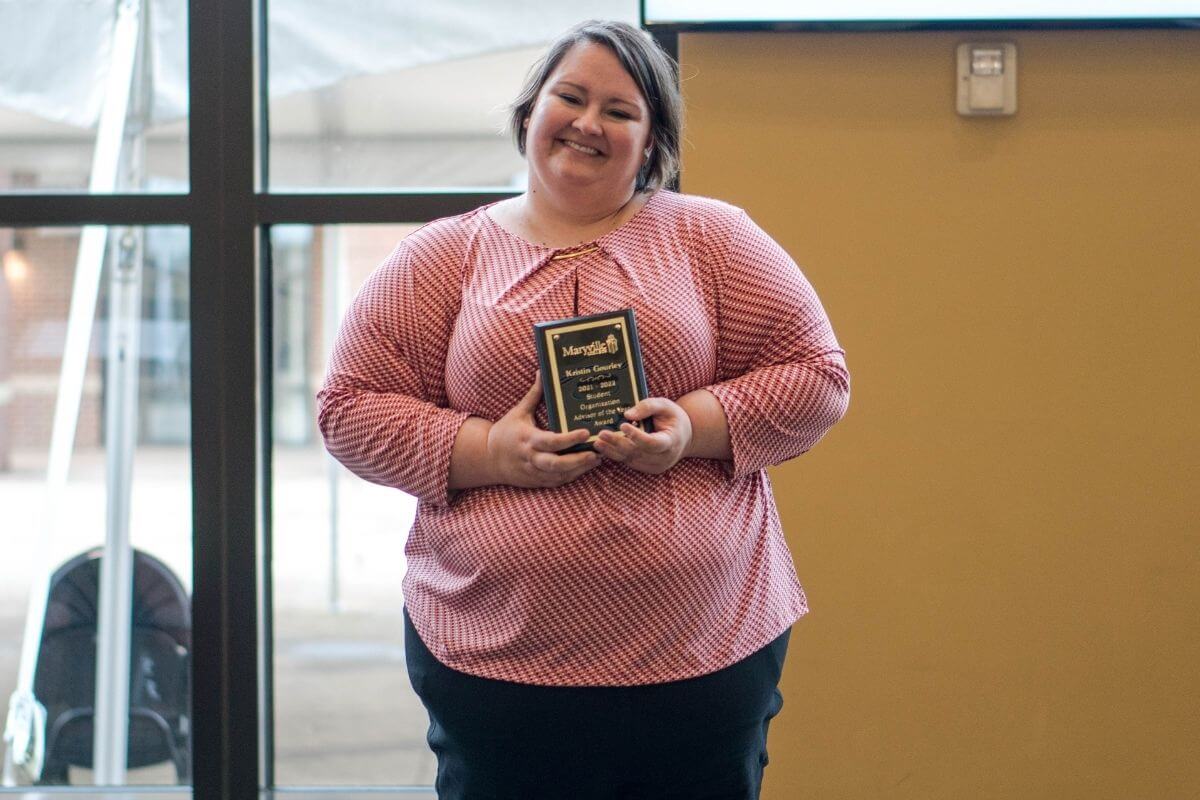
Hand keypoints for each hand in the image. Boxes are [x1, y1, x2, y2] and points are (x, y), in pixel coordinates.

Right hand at [487, 372, 600, 487]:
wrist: (487, 458)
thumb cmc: (505, 432)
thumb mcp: (518, 412)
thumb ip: (534, 394)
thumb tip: (542, 372)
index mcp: (528, 439)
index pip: (551, 441)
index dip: (569, 439)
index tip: (585, 432)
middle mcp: (531, 458)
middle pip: (556, 463)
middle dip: (577, 460)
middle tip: (595, 453)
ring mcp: (534, 472)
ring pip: (559, 475)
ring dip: (579, 469)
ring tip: (596, 459)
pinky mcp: (536, 481)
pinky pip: (556, 482)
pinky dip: (571, 476)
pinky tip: (584, 468)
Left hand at [593, 397, 692, 474]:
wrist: (683, 438)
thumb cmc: (673, 419)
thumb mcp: (665, 405)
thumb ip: (648, 406)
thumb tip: (627, 414)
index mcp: (671, 441)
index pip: (653, 443)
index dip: (637, 436)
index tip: (623, 425)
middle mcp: (663, 457)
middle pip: (637, 452)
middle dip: (618, 443)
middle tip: (602, 434)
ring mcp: (654, 466)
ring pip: (630, 459)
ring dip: (612, 451)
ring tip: (598, 442)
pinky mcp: (646, 468)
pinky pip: (629, 462)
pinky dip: (616, 455)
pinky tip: (604, 448)